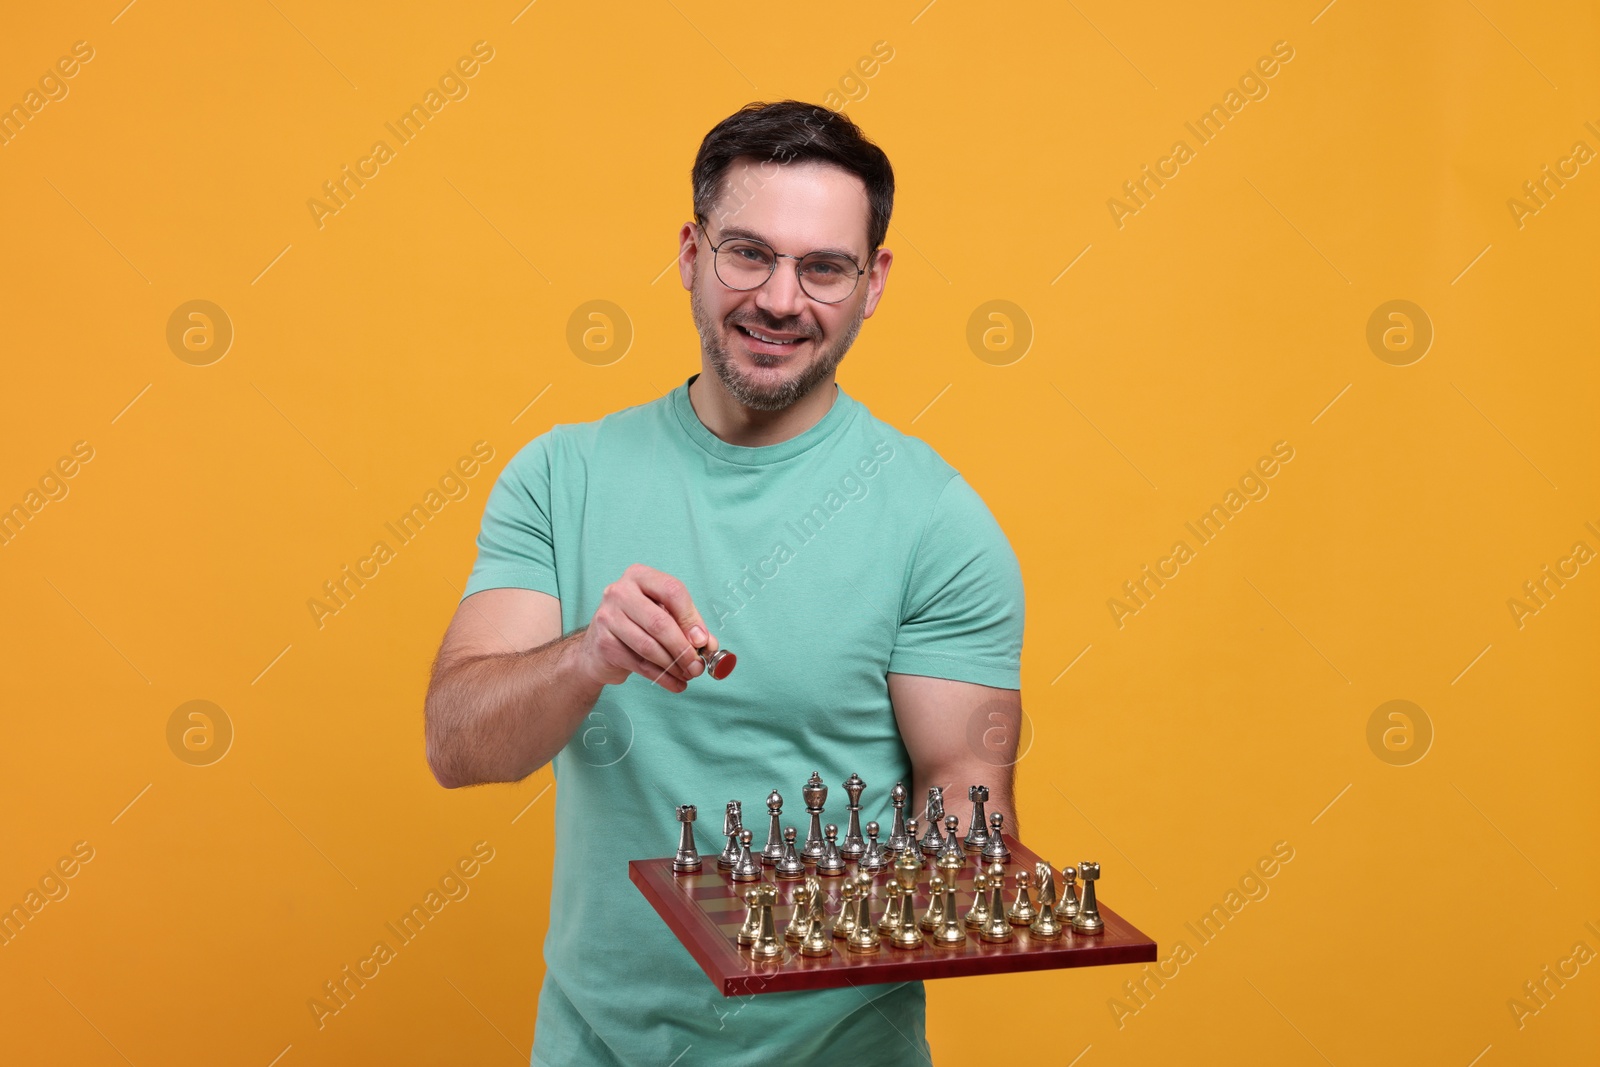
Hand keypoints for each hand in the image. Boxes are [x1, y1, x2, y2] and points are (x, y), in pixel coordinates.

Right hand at [578, 563, 717, 693]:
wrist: (597, 649)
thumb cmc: (637, 627)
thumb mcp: (663, 617)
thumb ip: (687, 626)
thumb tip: (707, 644)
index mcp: (640, 576)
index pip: (672, 591)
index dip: (691, 618)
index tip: (703, 641)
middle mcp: (620, 592)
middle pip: (660, 622)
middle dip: (683, 648)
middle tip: (698, 666)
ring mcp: (608, 617)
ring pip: (649, 646)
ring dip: (674, 665)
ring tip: (688, 675)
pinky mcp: (604, 643)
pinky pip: (639, 664)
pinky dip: (662, 677)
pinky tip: (675, 684)